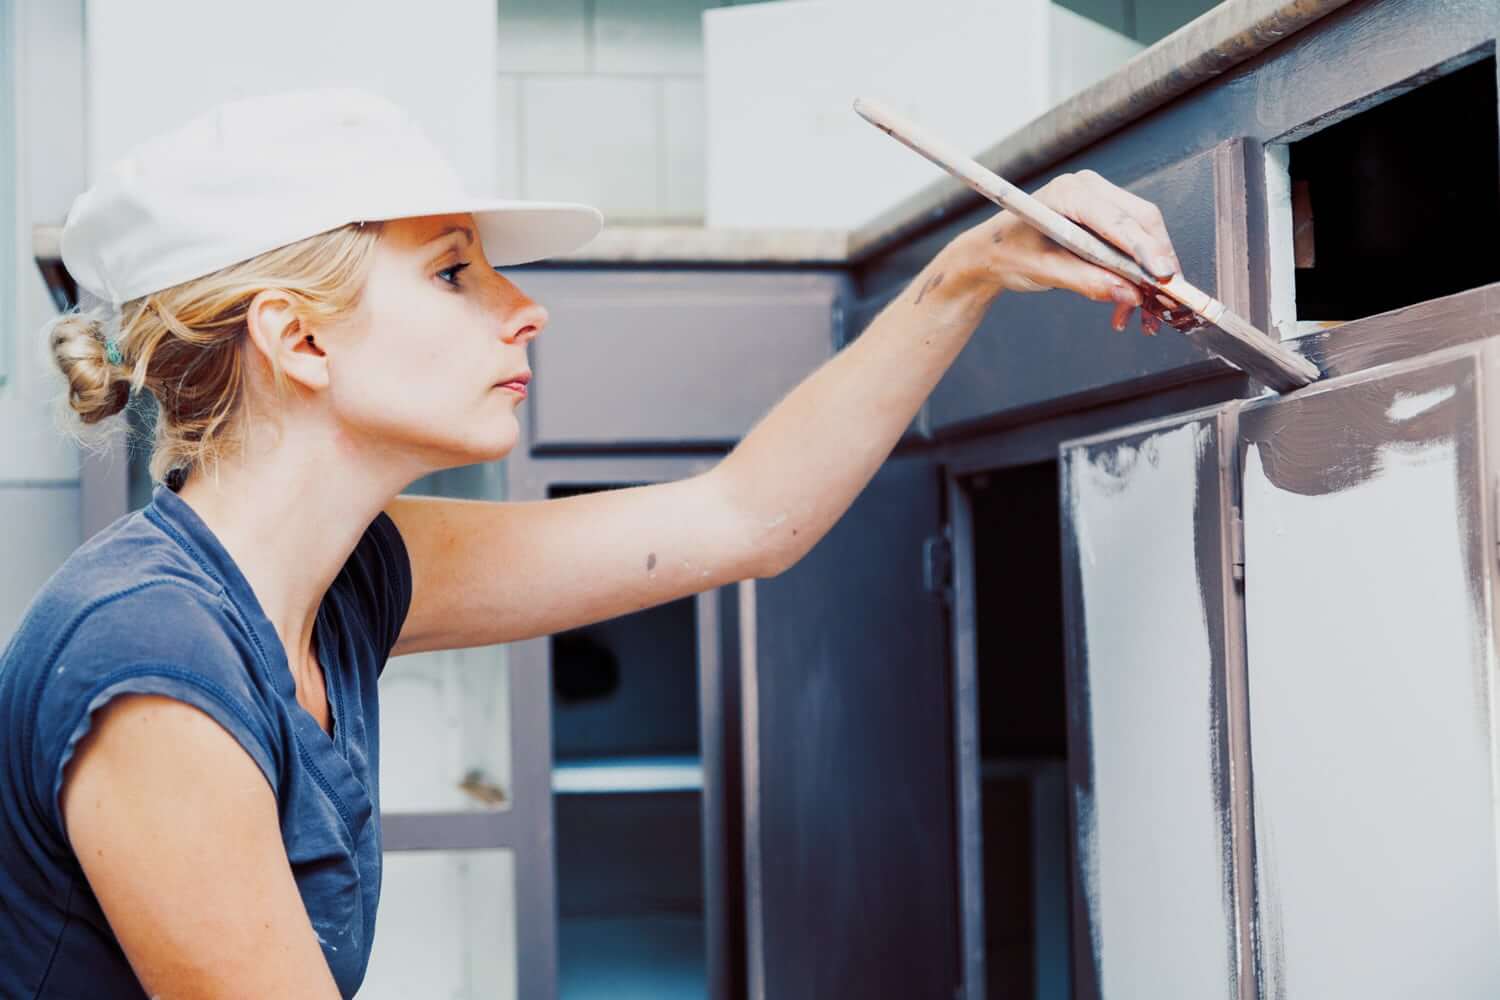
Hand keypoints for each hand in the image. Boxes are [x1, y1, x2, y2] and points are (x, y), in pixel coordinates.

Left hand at [953, 169, 1182, 334]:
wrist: (990, 253)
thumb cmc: (1007, 253)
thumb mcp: (1044, 271)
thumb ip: (1087, 281)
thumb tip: (1129, 295)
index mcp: (1071, 192)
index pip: (1119, 221)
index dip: (1146, 250)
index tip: (1164, 277)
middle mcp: (1090, 189)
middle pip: (1142, 222)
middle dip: (1158, 263)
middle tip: (1165, 301)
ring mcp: (1099, 200)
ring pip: (1144, 234)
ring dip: (1149, 274)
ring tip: (1146, 313)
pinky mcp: (1104, 218)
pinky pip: (1133, 243)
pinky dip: (1137, 274)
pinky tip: (1128, 304)